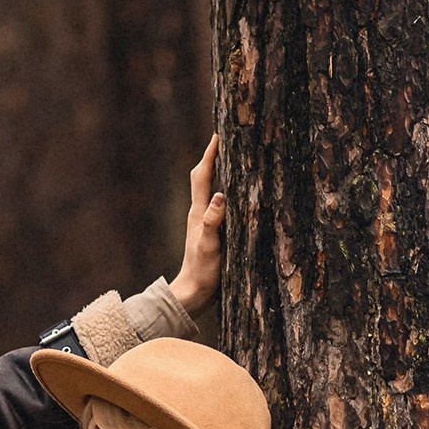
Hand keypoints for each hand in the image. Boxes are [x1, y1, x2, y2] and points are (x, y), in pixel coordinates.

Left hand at [169, 137, 226, 316]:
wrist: (193, 294)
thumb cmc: (202, 272)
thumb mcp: (209, 246)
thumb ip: (213, 221)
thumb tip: (221, 195)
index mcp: (199, 213)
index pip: (203, 176)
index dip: (210, 154)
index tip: (218, 134)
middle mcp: (200, 213)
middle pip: (203, 177)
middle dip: (212, 157)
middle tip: (225, 139)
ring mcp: (205, 222)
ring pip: (210, 189)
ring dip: (218, 171)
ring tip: (232, 157)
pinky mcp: (211, 232)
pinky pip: (218, 204)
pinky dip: (225, 191)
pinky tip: (235, 192)